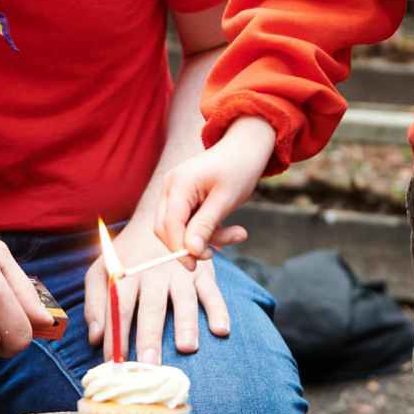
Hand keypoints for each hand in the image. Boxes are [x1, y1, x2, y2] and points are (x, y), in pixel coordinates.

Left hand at [84, 215, 241, 365]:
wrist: (157, 216)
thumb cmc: (125, 255)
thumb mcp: (101, 270)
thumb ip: (95, 304)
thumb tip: (95, 339)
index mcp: (126, 274)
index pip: (119, 308)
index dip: (116, 336)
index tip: (115, 364)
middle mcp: (154, 274)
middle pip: (151, 308)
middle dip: (150, 336)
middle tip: (150, 363)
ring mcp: (181, 272)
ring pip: (184, 300)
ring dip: (186, 324)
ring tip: (187, 348)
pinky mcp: (203, 272)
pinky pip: (212, 292)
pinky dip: (219, 310)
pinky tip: (221, 330)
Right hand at [156, 116, 273, 269]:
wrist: (246, 146)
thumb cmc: (239, 168)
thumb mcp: (226, 199)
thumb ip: (205, 225)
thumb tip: (190, 251)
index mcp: (179, 184)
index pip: (170, 224)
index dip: (179, 248)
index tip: (195, 267)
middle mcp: (171, 187)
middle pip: (167, 228)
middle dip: (191, 244)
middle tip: (217, 252)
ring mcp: (176, 192)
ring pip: (180, 228)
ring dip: (208, 237)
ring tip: (238, 234)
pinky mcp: (185, 197)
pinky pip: (189, 222)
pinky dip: (209, 230)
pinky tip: (231, 230)